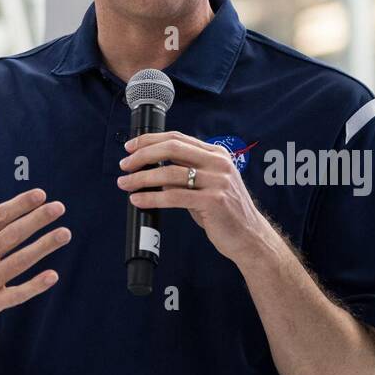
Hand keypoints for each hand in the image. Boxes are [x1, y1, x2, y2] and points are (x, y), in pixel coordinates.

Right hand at [0, 167, 70, 336]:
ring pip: (16, 264)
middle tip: (59, 207)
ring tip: (65, 233)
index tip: (40, 194)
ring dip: (42, 247)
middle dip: (35, 221)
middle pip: (9, 237)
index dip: (18, 206)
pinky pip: (14, 295)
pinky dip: (33, 286)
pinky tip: (53, 275)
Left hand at [115, 131, 265, 263]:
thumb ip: (187, 171)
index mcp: (216, 153)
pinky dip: (151, 198)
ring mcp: (217, 181)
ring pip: (169, 173)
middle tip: (124, 165)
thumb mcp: (209, 183)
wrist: (250, 236)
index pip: (177, 137)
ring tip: (126, 184)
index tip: (130, 147)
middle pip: (171, 148)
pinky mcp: (213, 201)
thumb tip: (152, 167)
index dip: (149, 140)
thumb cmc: (225, 211)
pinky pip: (174, 197)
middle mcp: (218, 163)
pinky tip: (139, 200)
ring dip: (142, 178)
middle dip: (142, 155)